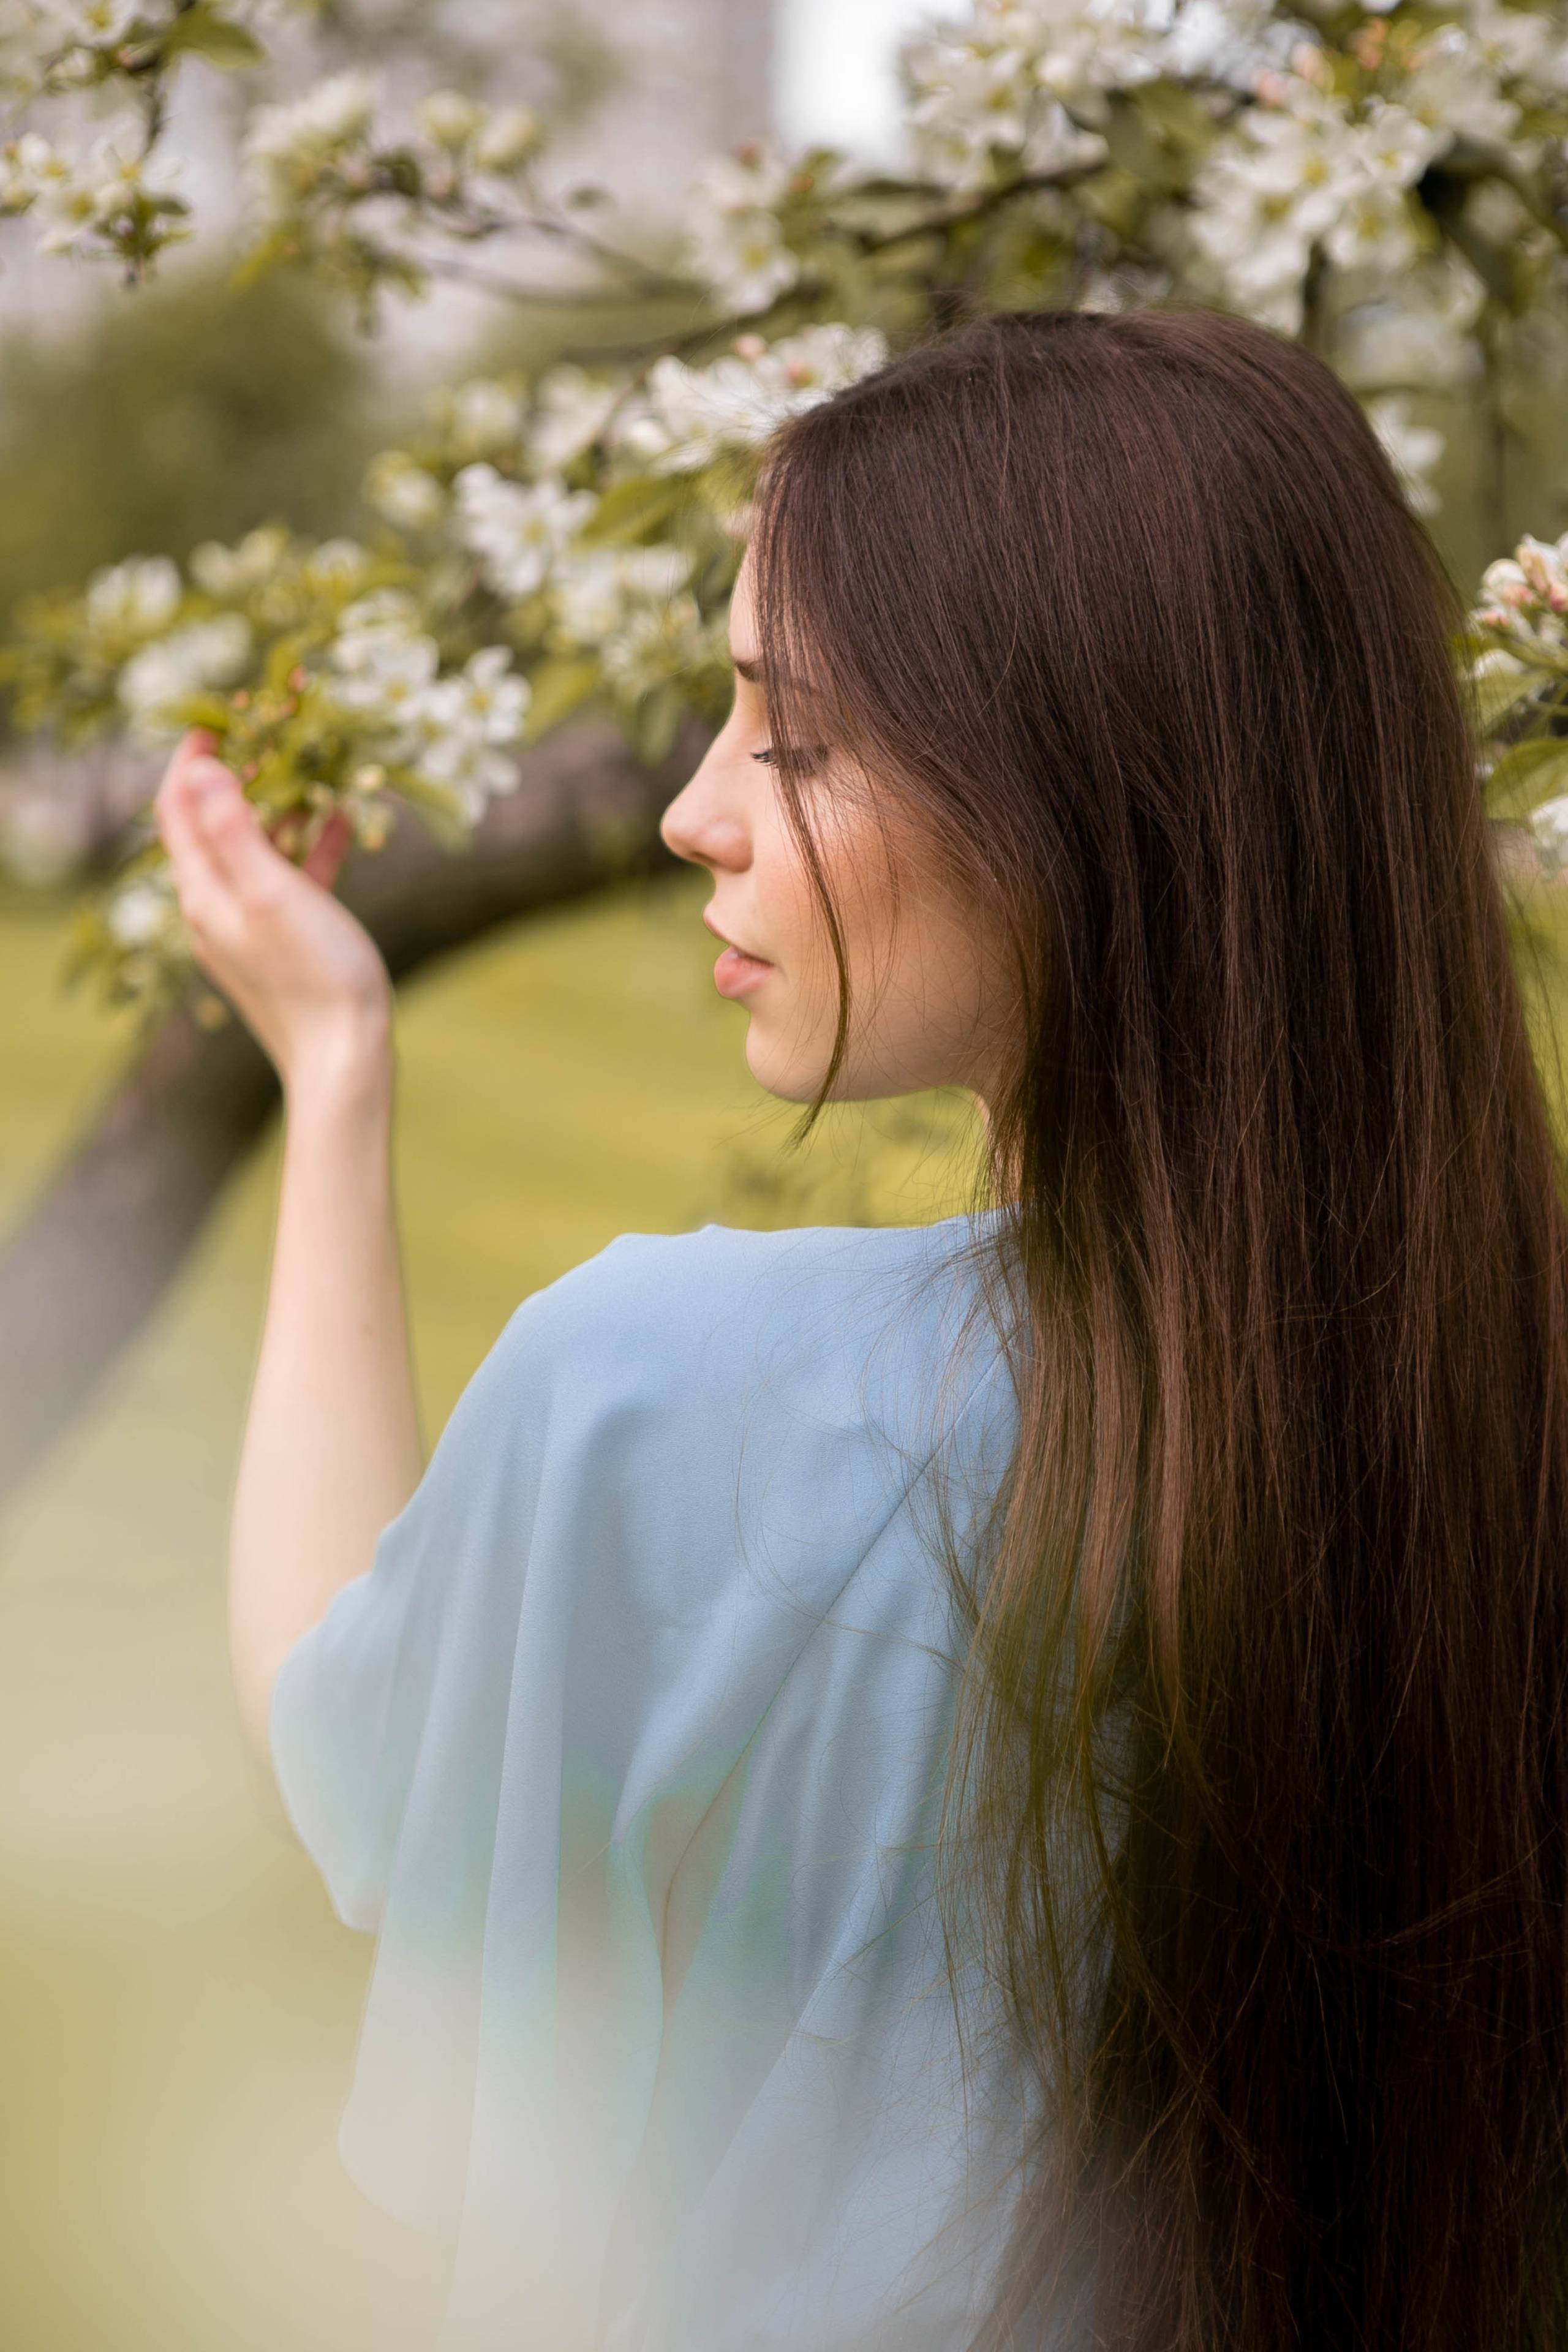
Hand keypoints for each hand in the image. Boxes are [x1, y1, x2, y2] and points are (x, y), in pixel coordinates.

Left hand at [156, 732, 391, 1098]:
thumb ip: (233, 830)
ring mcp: (251, 927)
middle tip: (274, 734)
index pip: (176, 810)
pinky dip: (310, 847)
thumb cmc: (314, 975)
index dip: (190, 761)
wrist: (345, 1059)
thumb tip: (200, 769)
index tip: (216, 719)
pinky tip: (343, 822)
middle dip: (241, 776)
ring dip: (281, 808)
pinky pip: (291, 880)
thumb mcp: (271, 893)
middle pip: (214, 826)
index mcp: (204, 894)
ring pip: (257, 850)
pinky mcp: (287, 943)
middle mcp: (217, 909)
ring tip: (313, 770)